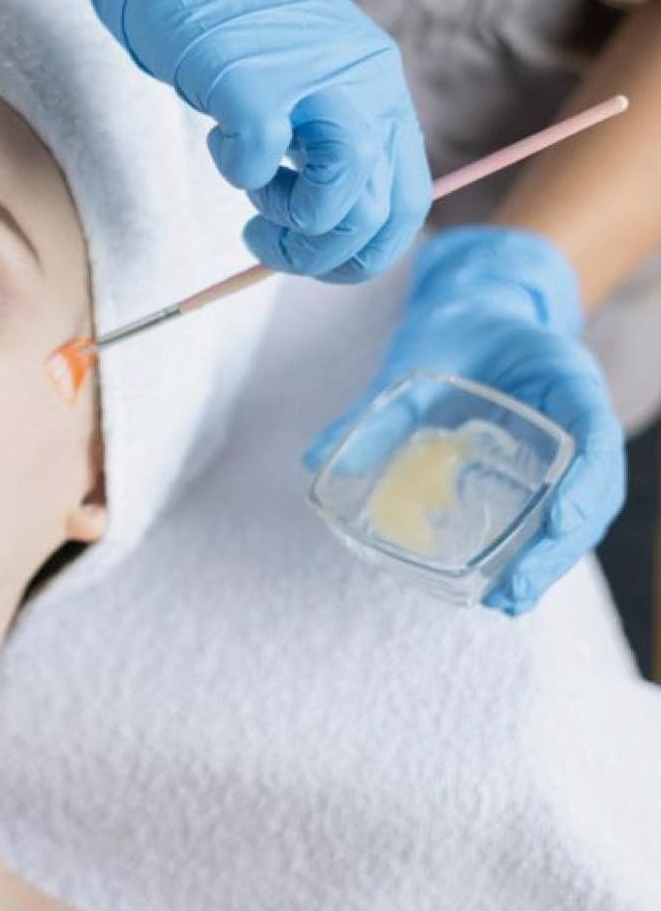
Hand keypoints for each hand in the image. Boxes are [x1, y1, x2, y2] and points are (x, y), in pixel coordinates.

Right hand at [0, 0, 431, 280]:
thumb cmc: (218, 4)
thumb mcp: (297, 65)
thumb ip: (324, 127)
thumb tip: (326, 212)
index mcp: (377, 79)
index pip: (407, 198)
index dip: (365, 250)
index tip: (316, 254)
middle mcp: (361, 79)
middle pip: (375, 212)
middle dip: (322, 254)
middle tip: (269, 240)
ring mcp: (311, 78)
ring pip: (339, 200)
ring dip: (290, 224)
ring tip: (253, 195)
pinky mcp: (252, 78)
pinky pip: (261, 163)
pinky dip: (237, 172)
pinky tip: (221, 142)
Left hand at [303, 225, 626, 614]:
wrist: (470, 309)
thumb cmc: (451, 324)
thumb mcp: (416, 354)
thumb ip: (378, 407)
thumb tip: (315, 458)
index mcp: (565, 376)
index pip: (594, 432)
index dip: (585, 480)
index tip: (561, 519)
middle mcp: (577, 415)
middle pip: (594, 488)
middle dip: (560, 545)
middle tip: (515, 591)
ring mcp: (566, 445)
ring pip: (577, 509)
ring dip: (548, 559)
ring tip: (508, 601)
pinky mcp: (541, 466)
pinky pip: (546, 508)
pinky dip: (529, 546)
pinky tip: (499, 583)